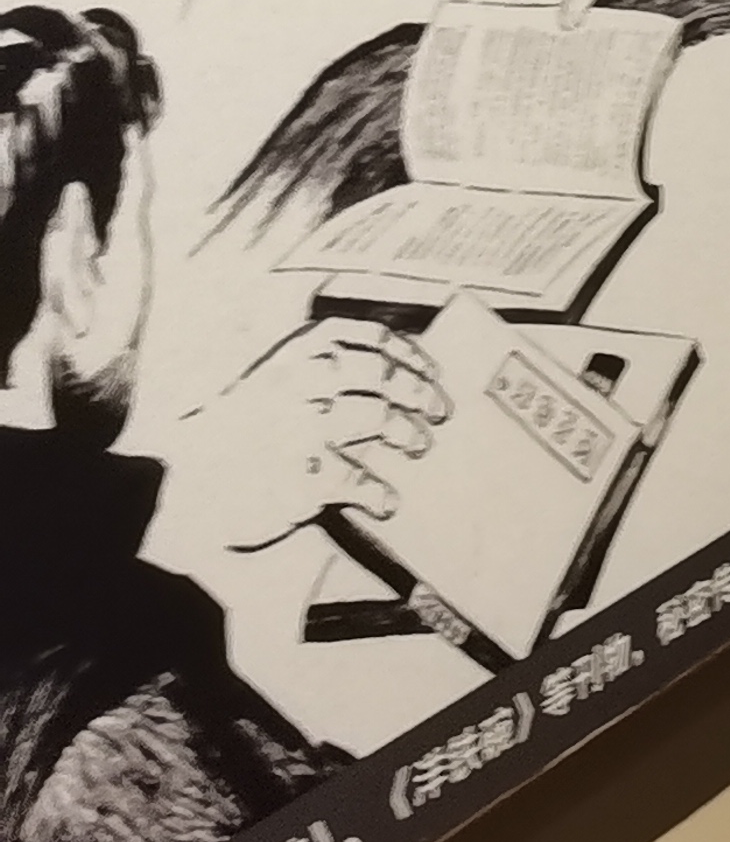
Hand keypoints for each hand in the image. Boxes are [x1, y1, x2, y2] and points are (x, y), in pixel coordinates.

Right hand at [158, 321, 444, 556]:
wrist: (177, 488)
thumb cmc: (232, 435)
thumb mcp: (268, 381)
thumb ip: (318, 366)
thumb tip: (394, 367)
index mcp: (295, 353)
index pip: (371, 338)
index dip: (410, 353)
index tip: (432, 370)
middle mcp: (303, 381)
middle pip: (383, 376)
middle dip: (419, 392)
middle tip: (440, 411)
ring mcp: (303, 426)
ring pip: (378, 418)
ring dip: (409, 434)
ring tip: (418, 447)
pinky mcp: (303, 474)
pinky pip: (360, 480)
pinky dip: (380, 493)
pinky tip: (386, 503)